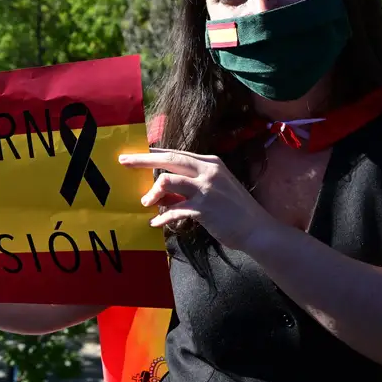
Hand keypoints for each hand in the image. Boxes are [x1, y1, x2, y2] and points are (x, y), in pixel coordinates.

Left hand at [118, 148, 278, 250]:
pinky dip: (162, 217)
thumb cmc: (233, 210)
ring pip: (168, 181)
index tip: (135, 153)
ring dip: (152, 193)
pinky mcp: (204, 208)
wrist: (257, 229)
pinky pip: (174, 210)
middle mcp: (208, 171)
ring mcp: (207, 189)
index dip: (154, 153)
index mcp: (210, 162)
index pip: (176, 153)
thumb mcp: (212, 190)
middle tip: (123, 161)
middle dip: (143, 159)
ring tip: (146, 203)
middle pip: (169, 160)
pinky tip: (156, 223)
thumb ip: (188, 187)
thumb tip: (161, 190)